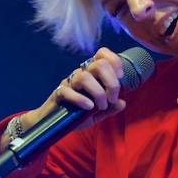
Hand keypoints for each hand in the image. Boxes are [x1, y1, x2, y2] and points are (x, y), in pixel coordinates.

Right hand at [0, 48, 126, 151]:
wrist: (55, 123)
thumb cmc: (78, 114)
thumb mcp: (98, 113)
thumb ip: (110, 108)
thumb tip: (122, 103)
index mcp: (92, 73)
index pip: (102, 54)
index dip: (114, 61)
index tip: (120, 77)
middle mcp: (81, 73)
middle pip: (99, 64)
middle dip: (111, 82)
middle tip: (112, 98)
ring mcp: (69, 82)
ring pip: (85, 77)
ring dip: (98, 93)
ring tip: (100, 106)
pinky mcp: (59, 93)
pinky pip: (68, 91)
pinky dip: (81, 99)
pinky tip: (88, 107)